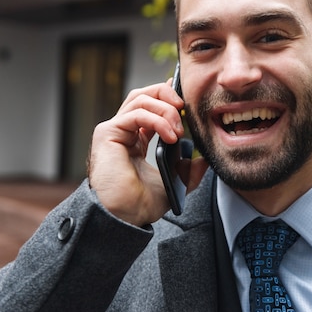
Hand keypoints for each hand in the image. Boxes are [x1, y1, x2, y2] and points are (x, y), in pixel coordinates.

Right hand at [88, 80, 207, 225]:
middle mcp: (123, 130)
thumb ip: (188, 171)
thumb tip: (204, 159)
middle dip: (167, 95)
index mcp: (136, 138)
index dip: (168, 97)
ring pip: (140, 99)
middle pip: (143, 94)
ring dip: (166, 109)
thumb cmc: (141, 203)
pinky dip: (157, 120)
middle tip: (185, 108)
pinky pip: (136, 114)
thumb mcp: (174, 183)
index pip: (151, 105)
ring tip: (179, 130)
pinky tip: (170, 135)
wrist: (125, 216)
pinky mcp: (108, 133)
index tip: (186, 100)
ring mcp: (114, 130)